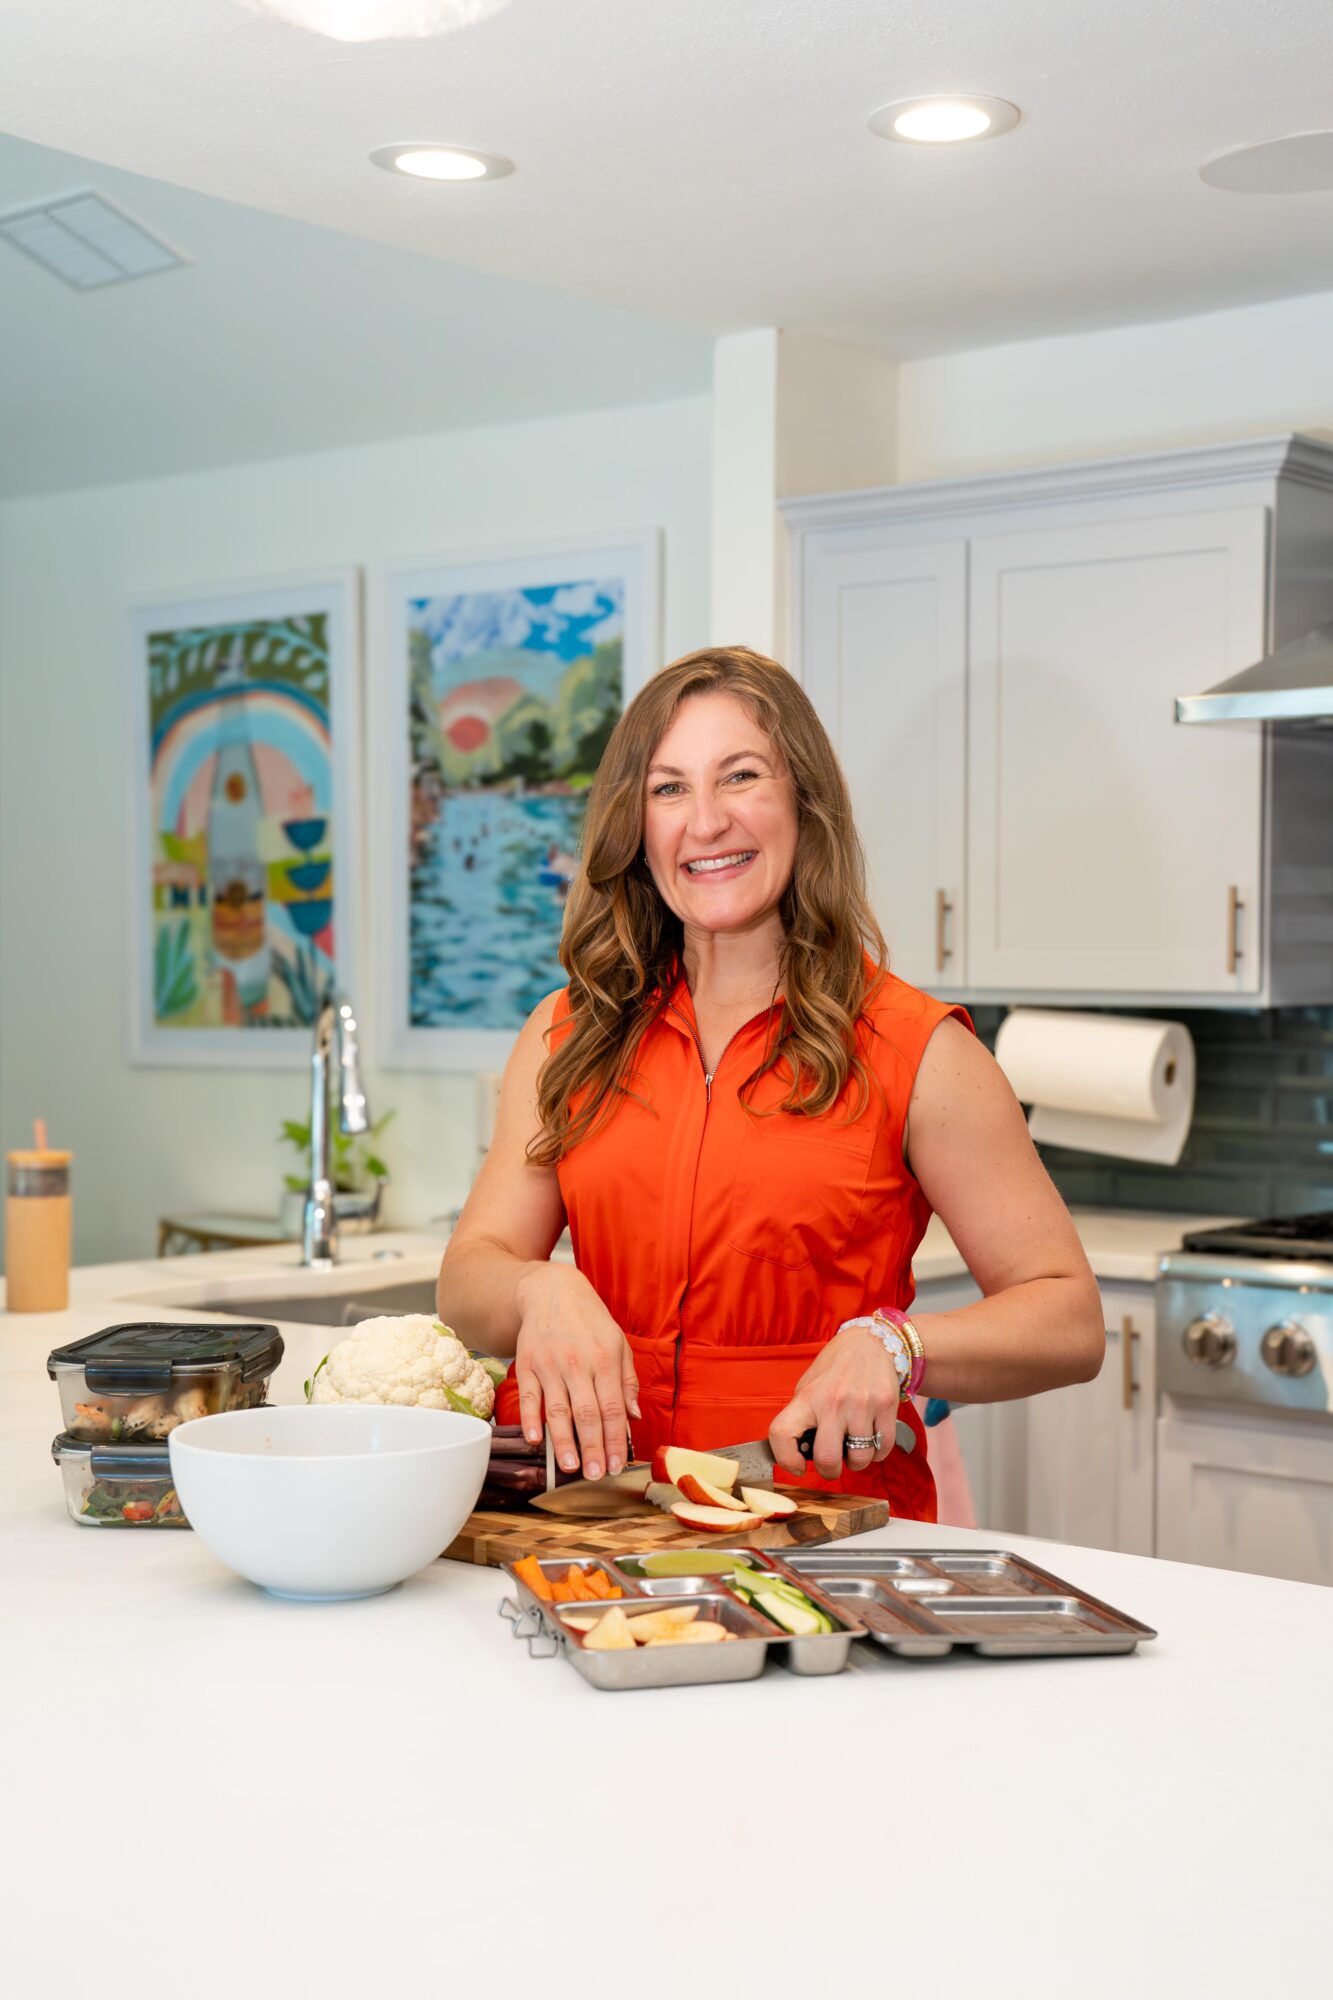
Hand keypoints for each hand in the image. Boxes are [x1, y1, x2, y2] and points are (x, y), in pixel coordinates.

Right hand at [513, 1263, 640, 1480]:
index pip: (613, 1408)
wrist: (551, 1291)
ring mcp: (550, 1365)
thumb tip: (634, 1418)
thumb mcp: (618, 1343)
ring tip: (570, 1467)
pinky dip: (530, 1419)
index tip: (616, 1465)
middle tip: (594, 1475)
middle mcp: (578, 1363)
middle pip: (587, 1413)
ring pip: (557, 1410)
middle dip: (592, 1447)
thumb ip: (627, 1381)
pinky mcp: (527, 1364)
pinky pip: (528, 1396)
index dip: (615, 1439)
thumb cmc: (590, 1321)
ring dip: (564, 1441)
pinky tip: (536, 1440)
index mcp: (606, 1359)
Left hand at [769, 1322, 900, 1479]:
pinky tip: (871, 1439)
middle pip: (827, 1459)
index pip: (781, 1433)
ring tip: (854, 1446)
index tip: (796, 1466)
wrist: (871, 1343)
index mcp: (808, 1397)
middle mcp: (834, 1401)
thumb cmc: (835, 1370)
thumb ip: (803, 1417)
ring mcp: (862, 1404)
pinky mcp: (887, 1406)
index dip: (785, 1458)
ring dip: (856, 1461)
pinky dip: (877, 1453)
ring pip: (860, 1459)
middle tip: (832, 1464)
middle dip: (829, 1471)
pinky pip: (883, 1449)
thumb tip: (798, 1453)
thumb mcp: (809, 1386)